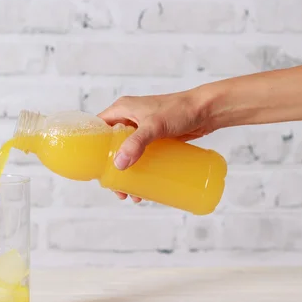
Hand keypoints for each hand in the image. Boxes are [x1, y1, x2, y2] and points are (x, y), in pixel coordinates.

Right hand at [98, 86, 219, 201]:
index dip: (94, 148)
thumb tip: (120, 164)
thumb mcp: (154, 125)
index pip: (98, 128)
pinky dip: (140, 170)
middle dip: (113, 169)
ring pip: (128, 154)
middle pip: (112, 146)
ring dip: (127, 173)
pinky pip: (142, 156)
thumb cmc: (180, 110)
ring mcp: (143, 129)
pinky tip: (144, 184)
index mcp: (122, 109)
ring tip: (132, 193)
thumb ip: (137, 143)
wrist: (207, 110)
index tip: (95, 169)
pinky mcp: (156, 138)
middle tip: (117, 188)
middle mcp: (129, 118)